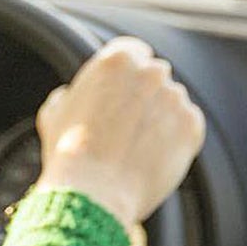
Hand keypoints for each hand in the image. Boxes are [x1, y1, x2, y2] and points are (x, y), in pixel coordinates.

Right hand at [34, 35, 205, 232]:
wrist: (93, 192)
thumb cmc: (69, 154)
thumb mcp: (54, 112)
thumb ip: (70, 93)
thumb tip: (70, 95)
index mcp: (117, 59)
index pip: (134, 53)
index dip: (127, 76)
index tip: (122, 94)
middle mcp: (151, 72)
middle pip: (155, 76)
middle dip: (145, 96)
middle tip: (128, 126)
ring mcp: (174, 98)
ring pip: (173, 102)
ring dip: (161, 117)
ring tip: (137, 148)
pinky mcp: (191, 126)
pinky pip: (189, 125)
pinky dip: (177, 138)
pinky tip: (153, 155)